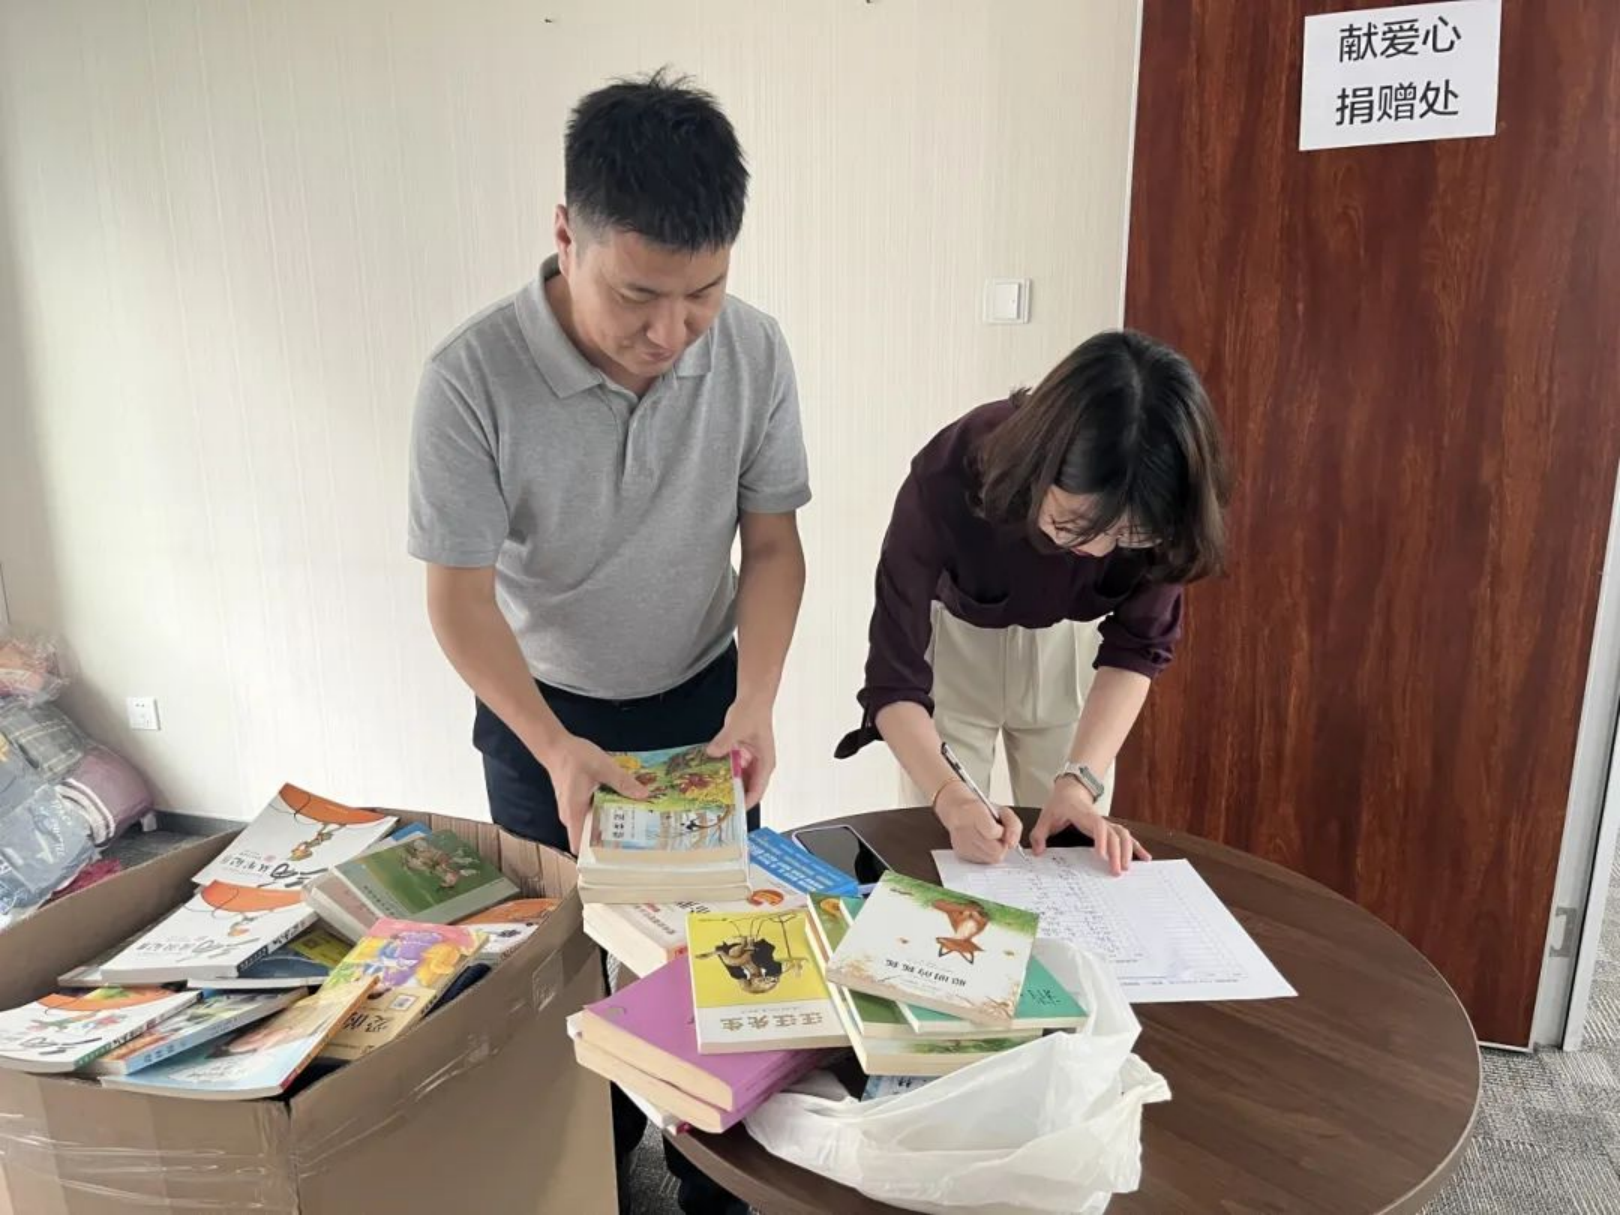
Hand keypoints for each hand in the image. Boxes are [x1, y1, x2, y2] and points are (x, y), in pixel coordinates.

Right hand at [537, 733, 648, 853]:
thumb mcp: (603, 767)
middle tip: (635, 837)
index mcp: (575, 814)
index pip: (580, 846)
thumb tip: (644, 795)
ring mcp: (573, 810)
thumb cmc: (575, 758)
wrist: (556, 746)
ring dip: (610, 824)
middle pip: (590, 837)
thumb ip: (622, 782)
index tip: (618, 854)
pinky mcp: (576, 802)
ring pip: (592, 824)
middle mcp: (571, 817)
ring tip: (634, 823)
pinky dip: (605, 812)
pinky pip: (591, 814)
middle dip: (611, 838)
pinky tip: (622, 806)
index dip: (597, 854)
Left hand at [707, 696, 774, 807]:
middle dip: (732, 797)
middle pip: (746, 789)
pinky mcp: (741, 755)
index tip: (732, 811)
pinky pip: (731, 769)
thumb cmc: (754, 712)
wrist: (753, 699)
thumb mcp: (737, 727)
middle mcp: (759, 765)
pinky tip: (709, 775)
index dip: (745, 803)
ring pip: (738, 780)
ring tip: (710, 794)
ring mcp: (749, 761)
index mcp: (765, 763)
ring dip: (726, 785)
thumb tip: (712, 752)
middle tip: (716, 805)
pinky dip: (722, 773)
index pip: (757, 791)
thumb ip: (725, 741)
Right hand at [933, 781, 1020, 863]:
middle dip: (1001, 845)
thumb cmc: (981, 810)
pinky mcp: (960, 853)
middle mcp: (964, 828)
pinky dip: (987, 854)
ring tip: (990, 839)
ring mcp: (961, 843)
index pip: (992, 832)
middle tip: (998, 836)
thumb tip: (1012, 844)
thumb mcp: (1001, 810)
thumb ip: (1013, 825)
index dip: (1001, 833)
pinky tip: (982, 844)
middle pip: (995, 851)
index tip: (1001, 829)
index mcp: (973, 812)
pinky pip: (983, 861)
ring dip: (995, 851)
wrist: (957, 810)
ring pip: (991, 858)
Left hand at [1031, 779, 1149, 874]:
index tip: (1101, 855)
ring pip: (1124, 835)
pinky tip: (1145, 858)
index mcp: (1084, 815)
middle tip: (1116, 871)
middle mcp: (1099, 819)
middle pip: (1114, 834)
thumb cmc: (1059, 804)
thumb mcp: (1045, 817)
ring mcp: (1106, 823)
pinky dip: (1136, 847)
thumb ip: (1039, 834)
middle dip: (1117, 853)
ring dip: (1128, 850)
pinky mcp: (1110, 827)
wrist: (1071, 790)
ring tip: (1128, 867)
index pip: (1097, 825)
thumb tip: (1038, 852)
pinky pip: (1126, 837)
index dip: (1101, 839)